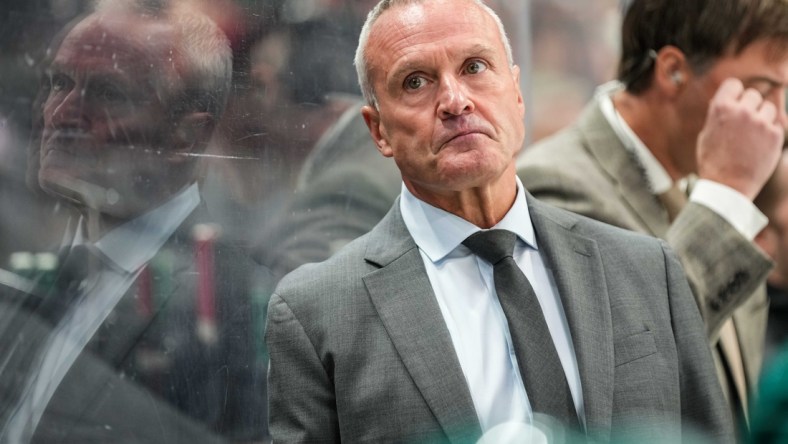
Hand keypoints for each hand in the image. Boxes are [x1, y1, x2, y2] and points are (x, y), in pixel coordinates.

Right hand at [696, 78, 783, 199]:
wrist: (727, 187)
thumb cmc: (713, 162)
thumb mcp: (706, 135)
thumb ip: (718, 114)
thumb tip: (727, 100)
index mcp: (720, 108)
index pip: (734, 84)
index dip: (734, 94)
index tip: (735, 104)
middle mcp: (741, 111)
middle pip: (753, 95)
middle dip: (749, 107)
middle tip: (744, 124)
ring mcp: (760, 122)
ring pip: (768, 108)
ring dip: (762, 118)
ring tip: (752, 136)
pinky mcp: (775, 135)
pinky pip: (776, 125)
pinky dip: (769, 133)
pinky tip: (759, 146)